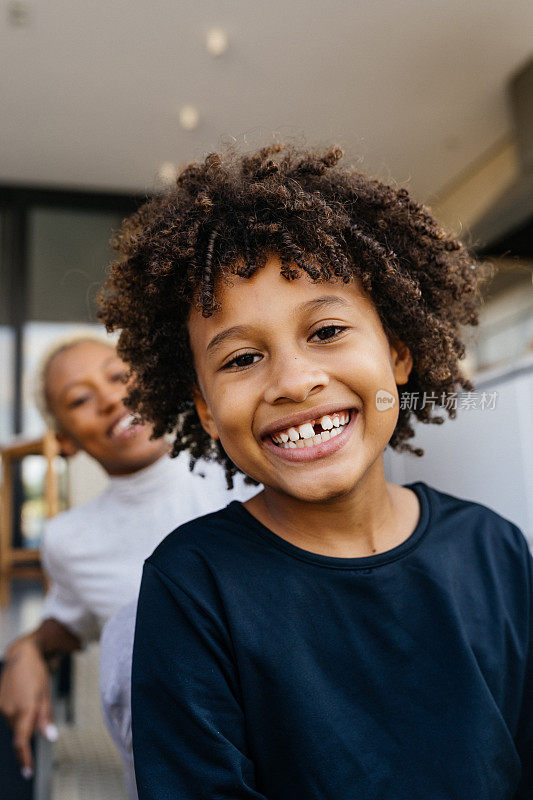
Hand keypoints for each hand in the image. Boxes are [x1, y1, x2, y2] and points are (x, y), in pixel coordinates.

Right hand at [0, 637, 56, 774]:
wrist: (20, 655)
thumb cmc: (37, 672)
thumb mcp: (46, 694)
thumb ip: (45, 717)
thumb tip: (50, 737)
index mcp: (25, 709)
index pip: (22, 741)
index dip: (25, 758)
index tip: (28, 771)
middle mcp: (10, 711)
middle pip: (20, 732)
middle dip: (29, 729)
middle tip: (37, 708)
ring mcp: (2, 707)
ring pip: (14, 724)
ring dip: (22, 719)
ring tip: (29, 697)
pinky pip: (8, 715)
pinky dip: (16, 712)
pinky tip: (21, 696)